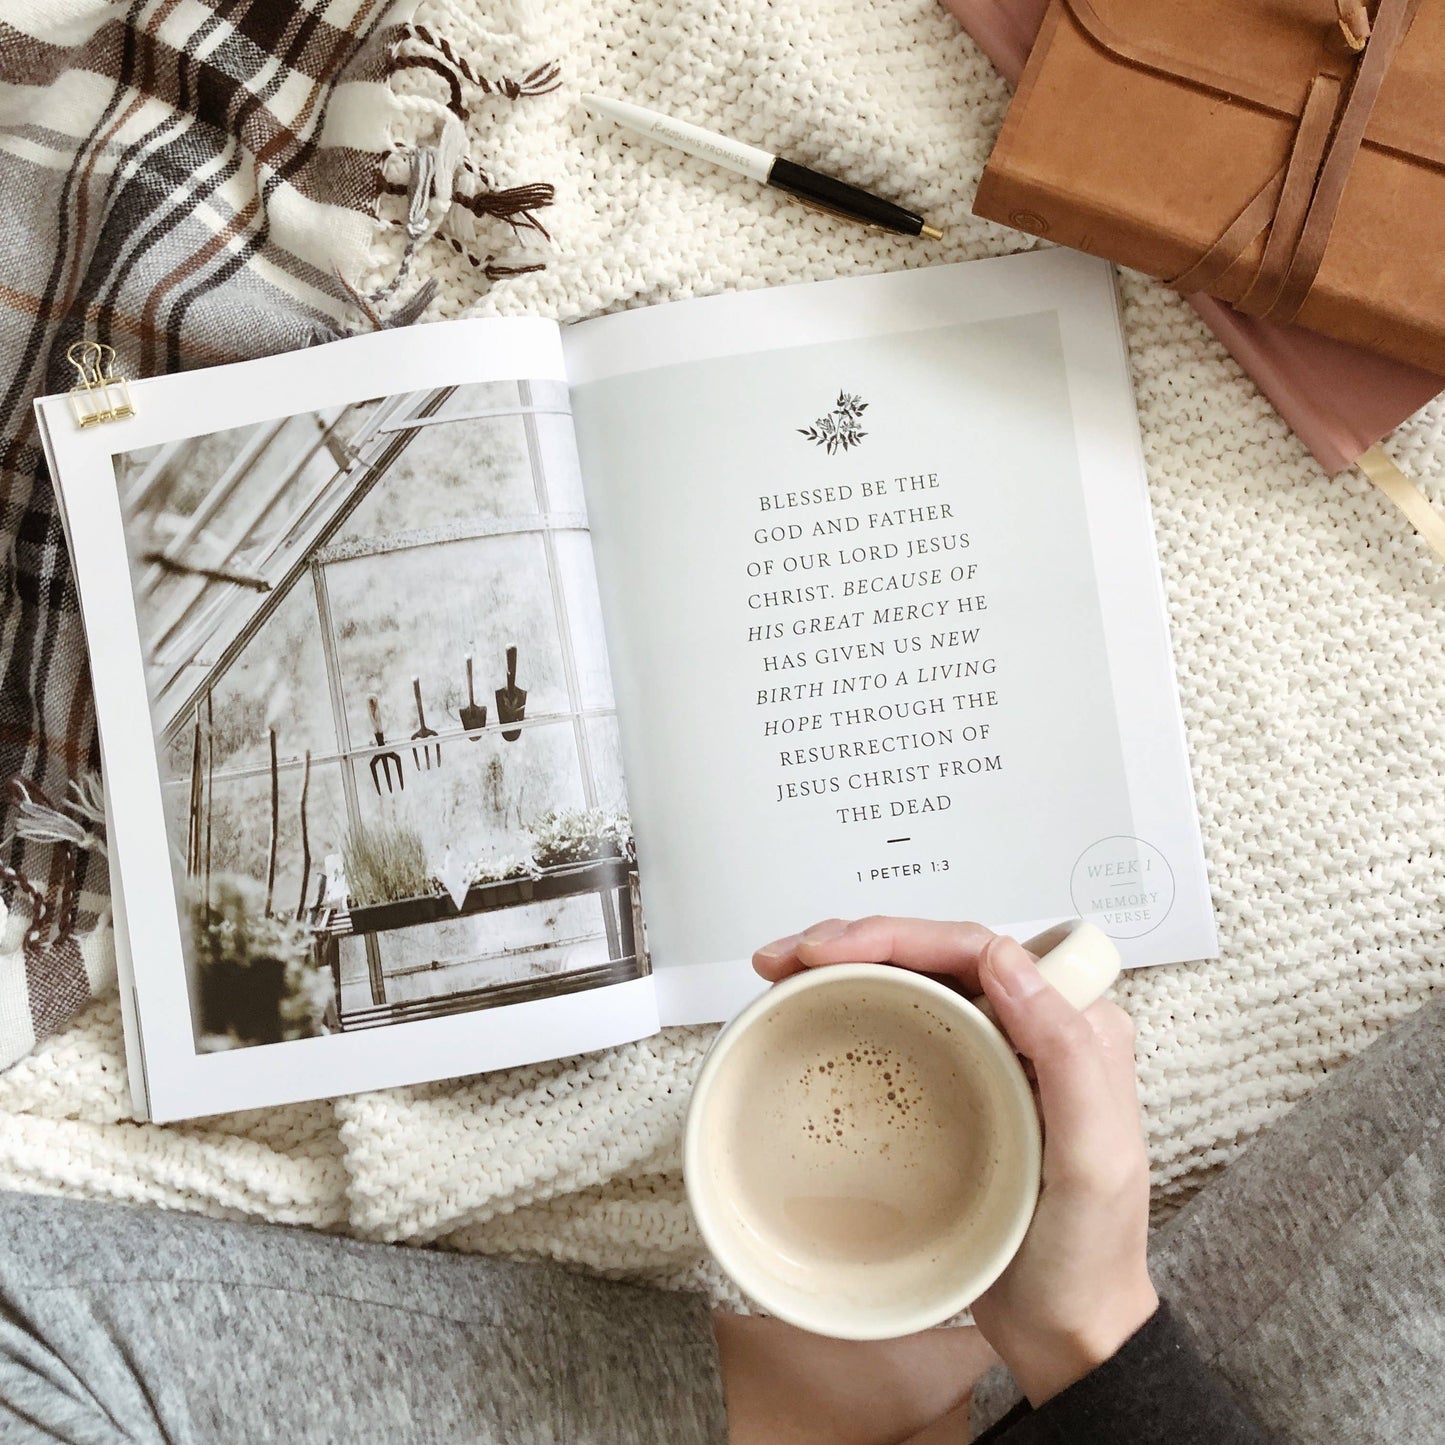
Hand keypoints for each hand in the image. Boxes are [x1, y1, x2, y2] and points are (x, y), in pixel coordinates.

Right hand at [754, 917, 1158, 1406]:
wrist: (1067, 1335)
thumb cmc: (1087, 1255)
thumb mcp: (1095, 1158)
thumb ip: (1066, 1051)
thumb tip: (1005, 958)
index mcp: (1072, 1025)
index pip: (976, 948)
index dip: (899, 934)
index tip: (832, 950)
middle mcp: (1030, 1029)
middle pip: (934, 954)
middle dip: (856, 940)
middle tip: (787, 957)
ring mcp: (988, 1057)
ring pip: (912, 982)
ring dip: (846, 967)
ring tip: (782, 972)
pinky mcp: (953, 1089)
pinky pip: (898, 1028)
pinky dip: (850, 1009)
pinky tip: (810, 1012)